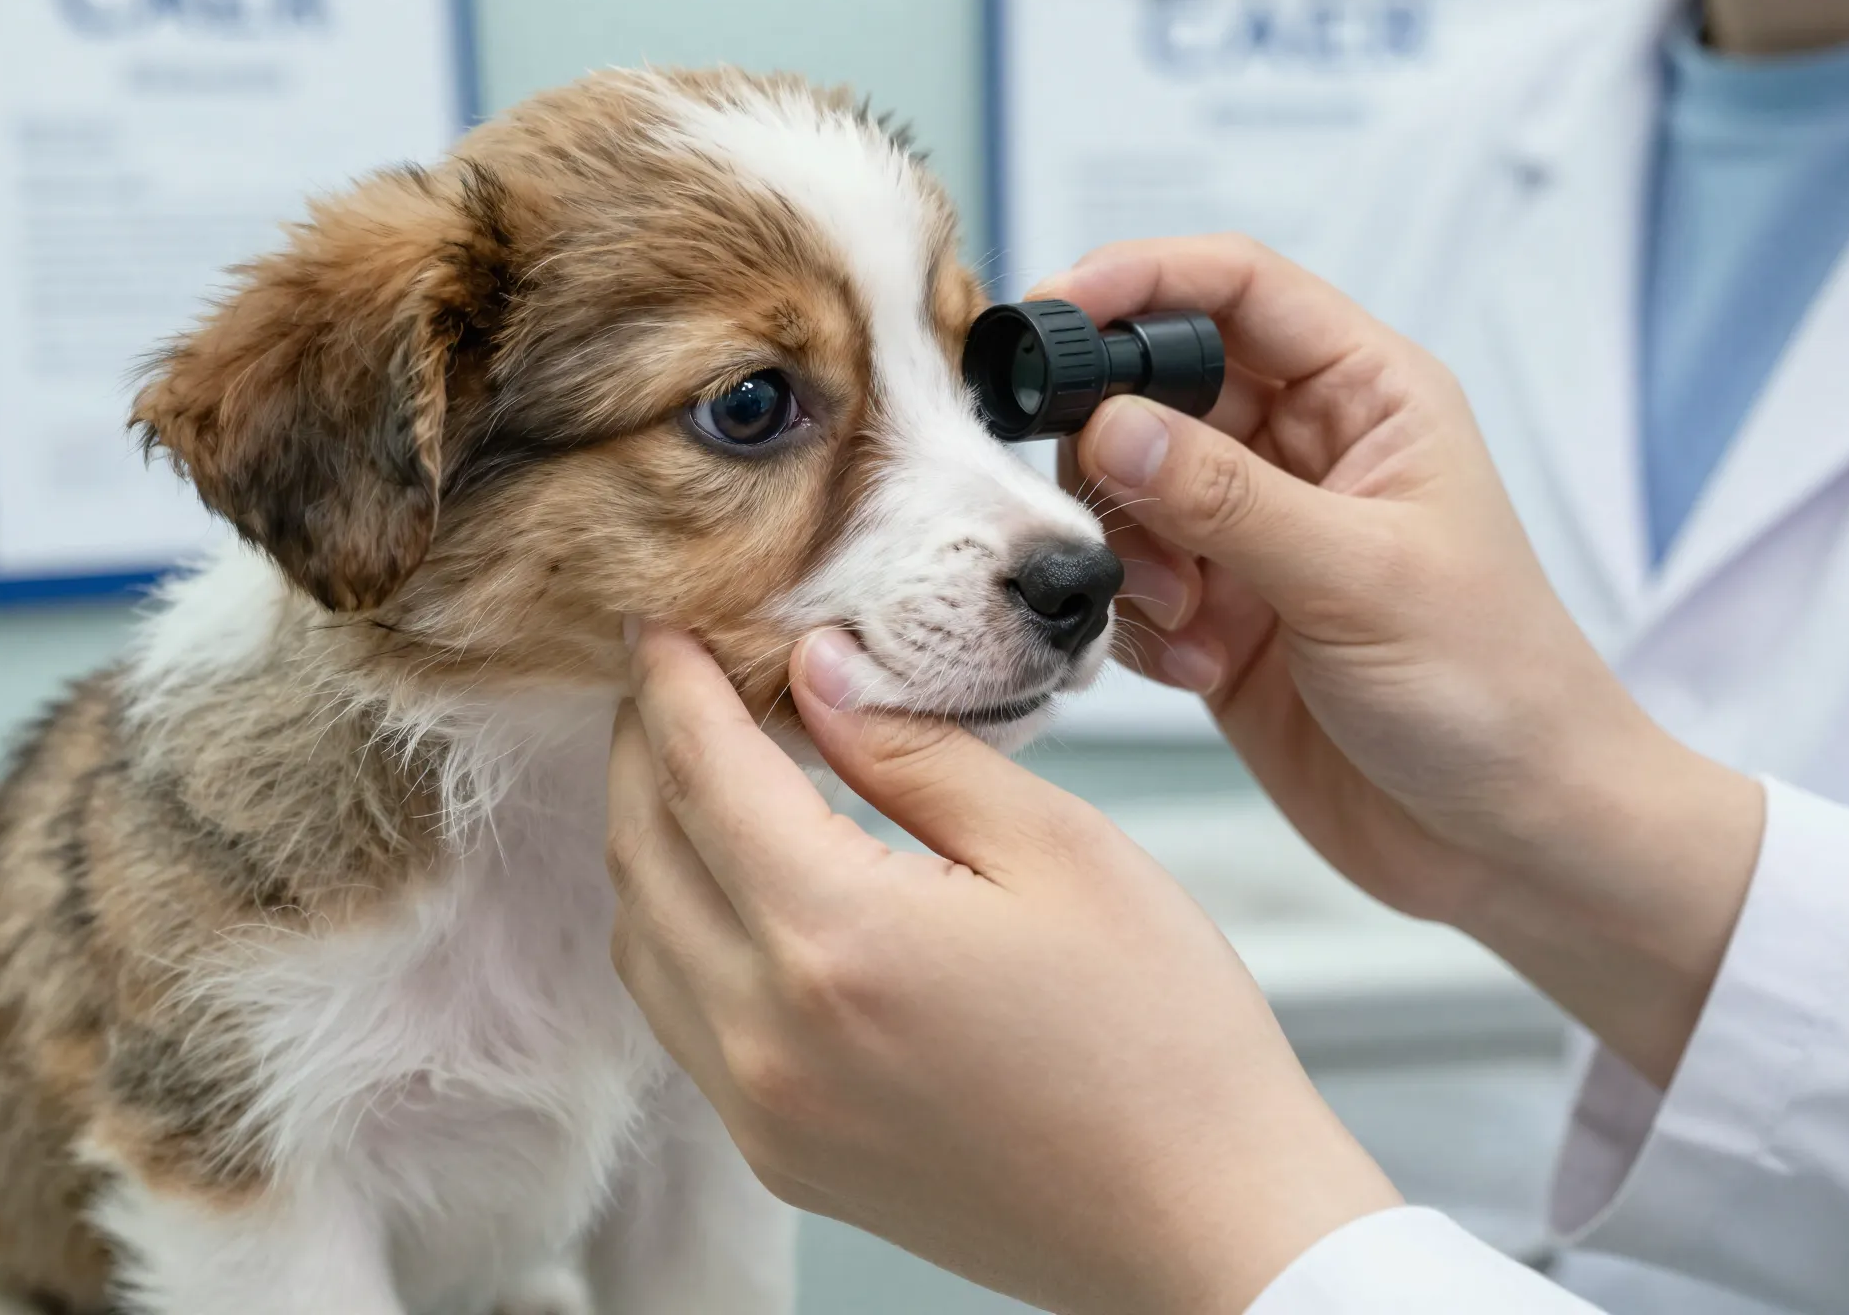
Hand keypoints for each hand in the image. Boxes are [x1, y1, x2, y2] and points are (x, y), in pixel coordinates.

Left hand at [606, 624, 1399, 1314]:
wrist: (1205, 1228)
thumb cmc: (1165, 1040)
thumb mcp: (1060, 849)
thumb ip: (918, 750)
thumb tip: (822, 674)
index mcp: (837, 938)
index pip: (705, 773)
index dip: (674, 682)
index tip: (662, 620)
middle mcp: (770, 1035)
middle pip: (643, 853)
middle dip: (646, 747)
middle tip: (677, 677)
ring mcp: (767, 1112)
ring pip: (643, 941)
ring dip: (656, 841)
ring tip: (709, 770)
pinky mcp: (786, 1157)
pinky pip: (683, 1021)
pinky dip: (682, 931)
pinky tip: (743, 886)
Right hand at [1050, 235, 1764, 1086]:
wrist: (1513, 838)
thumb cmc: (1496, 689)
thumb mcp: (1359, 577)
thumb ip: (1225, 497)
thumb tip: (1108, 426)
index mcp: (1367, 397)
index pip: (1237, 288)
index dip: (1140, 278)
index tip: (1052, 307)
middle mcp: (1304, 450)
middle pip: (1158, 388)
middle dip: (1116, 448)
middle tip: (1109, 512)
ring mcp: (1256, 534)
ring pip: (1130, 491)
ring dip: (1132, 553)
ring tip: (1187, 617)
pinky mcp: (1221, 616)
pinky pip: (1132, 584)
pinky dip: (1139, 621)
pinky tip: (1197, 666)